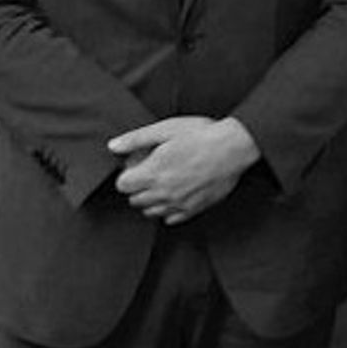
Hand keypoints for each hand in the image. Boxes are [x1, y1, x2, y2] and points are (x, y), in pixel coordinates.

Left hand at [107, 115, 258, 224]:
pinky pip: (170, 218)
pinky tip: (175, 192)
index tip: (135, 165)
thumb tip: (113, 146)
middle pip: (135, 200)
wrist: (233, 148)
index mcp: (153, 173)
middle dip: (136, 187)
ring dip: (150, 199)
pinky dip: (167, 209)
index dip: (126, 174)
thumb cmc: (201, 135)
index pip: (123, 186)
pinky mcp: (194, 209)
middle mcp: (164, 193)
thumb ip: (136, 139)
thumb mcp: (165, 129)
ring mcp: (179, 204)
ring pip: (151, 212)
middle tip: (148, 170)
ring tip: (162, 181)